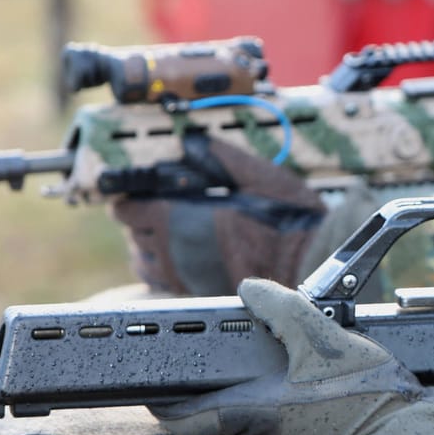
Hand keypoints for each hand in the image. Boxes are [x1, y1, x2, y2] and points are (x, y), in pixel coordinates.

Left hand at [110, 136, 326, 295]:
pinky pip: (162, 283)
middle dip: (141, 220)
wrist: (307, 264)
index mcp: (176, 218)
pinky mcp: (198, 292)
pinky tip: (180, 257)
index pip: (126, 210)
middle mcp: (172, 250)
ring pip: (143, 262)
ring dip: (148, 246)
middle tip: (163, 209)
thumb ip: (221, 157)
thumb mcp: (258, 175)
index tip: (142, 194)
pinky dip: (162, 269)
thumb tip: (194, 142)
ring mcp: (183, 275)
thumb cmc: (285, 220)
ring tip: (168, 235)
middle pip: (132, 234)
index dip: (130, 199)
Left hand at [150, 279, 433, 434]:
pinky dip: (268, 401)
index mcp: (253, 411)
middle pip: (211, 417)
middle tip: (192, 366)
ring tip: (240, 366)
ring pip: (241, 420)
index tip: (151, 385)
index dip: (162, 399)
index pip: (184, 415)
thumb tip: (251, 289)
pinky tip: (288, 380)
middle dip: (199, 393)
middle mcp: (262, 434)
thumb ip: (284, 310)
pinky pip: (272, 422)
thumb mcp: (325, 339)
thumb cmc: (370, 398)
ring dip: (235, 395)